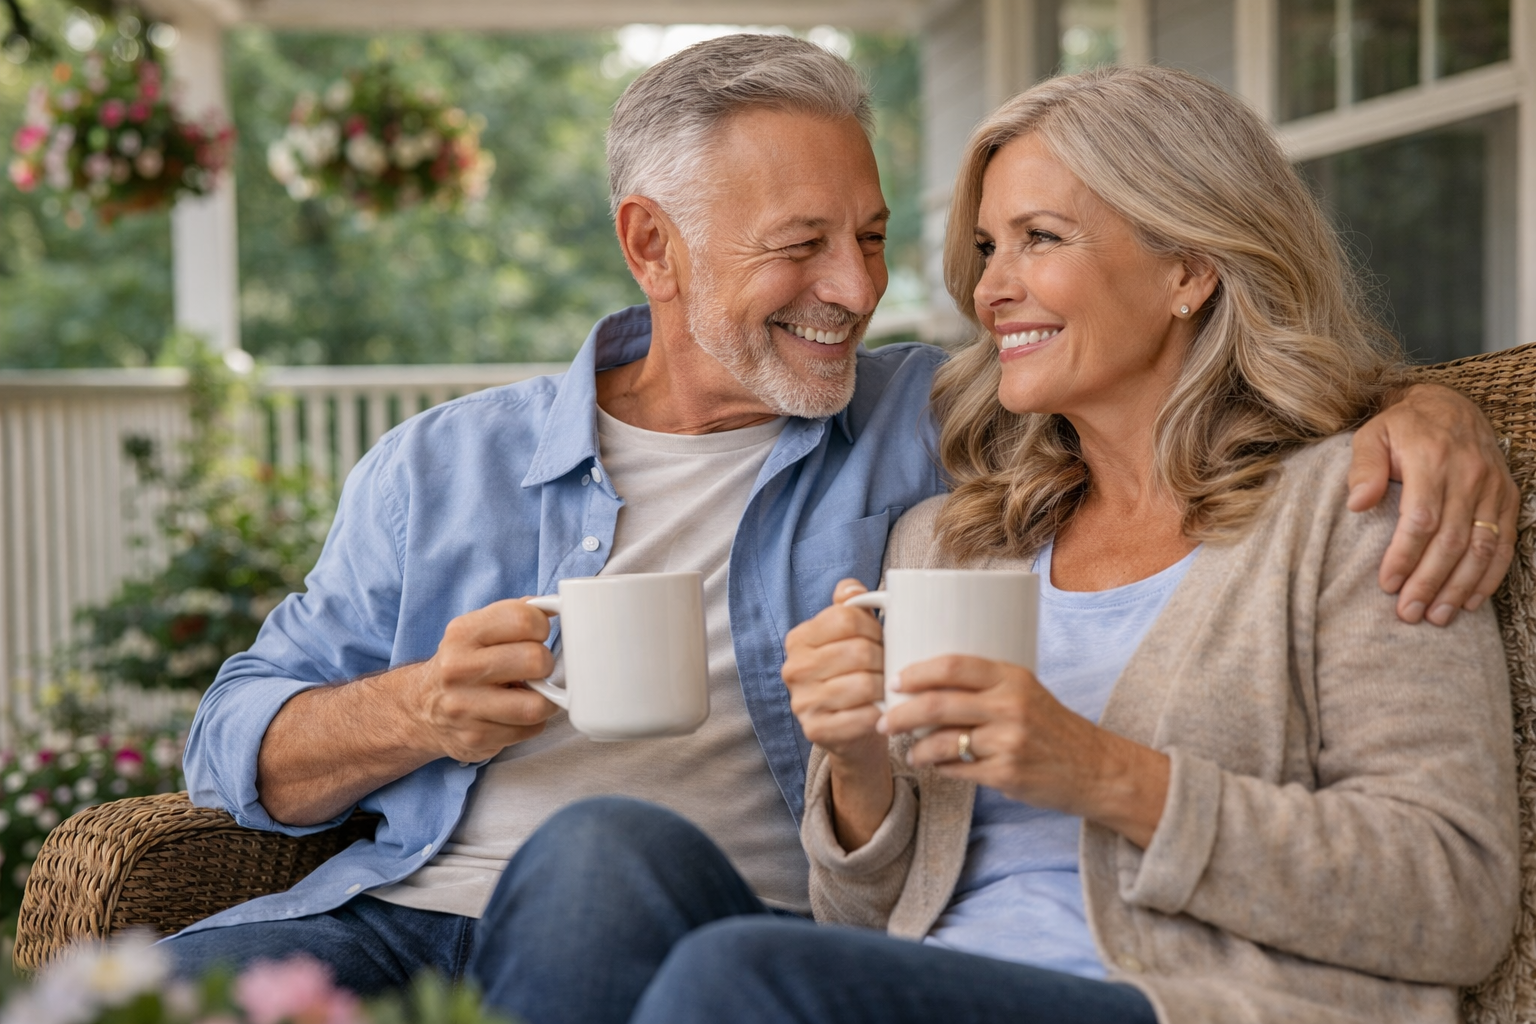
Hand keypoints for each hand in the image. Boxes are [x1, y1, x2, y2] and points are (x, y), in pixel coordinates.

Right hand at [404, 598, 562, 762]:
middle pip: (535, 660)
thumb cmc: (463, 664)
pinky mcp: (475, 738)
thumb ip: (515, 615)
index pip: (524, 619)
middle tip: (537, 669)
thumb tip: (557, 606)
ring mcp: (465, 707)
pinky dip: (533, 723)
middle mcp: (459, 668)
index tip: (537, 635)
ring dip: (545, 700)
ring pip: (536, 705)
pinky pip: (530, 730)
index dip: (542, 627)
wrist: (420, 708)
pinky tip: (517, 714)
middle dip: (546, 665)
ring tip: (532, 693)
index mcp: (463, 633)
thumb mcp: (477, 630)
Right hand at [782, 579, 888, 769]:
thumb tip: (851, 587)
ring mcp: (802, 702)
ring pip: (864, 684)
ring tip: (889, 687)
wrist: (848, 730)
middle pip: (859, 651)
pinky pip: (863, 716)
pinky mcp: (817, 730)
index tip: (882, 638)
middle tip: (891, 666)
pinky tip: (884, 709)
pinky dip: (881, 712)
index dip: (874, 627)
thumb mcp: (848, 636)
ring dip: (885, 685)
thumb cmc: (852, 674)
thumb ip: (849, 607)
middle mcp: (794, 669)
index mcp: (798, 639)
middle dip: (884, 658)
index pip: (846, 619)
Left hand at [883, 655, 1168, 847]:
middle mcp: (1010, 706)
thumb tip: (928, 682)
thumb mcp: (1027, 691)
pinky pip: (957, 769)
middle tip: (885, 719)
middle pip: (939, 704)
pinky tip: (933, 764)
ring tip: (908, 748)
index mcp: (1013, 678)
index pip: (954, 666)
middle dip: (902, 713)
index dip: (918, 672)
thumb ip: (986, 685)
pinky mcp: (1006, 773)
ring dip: (917, 746)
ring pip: (943, 741)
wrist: (1095, 768)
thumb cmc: (1052, 727)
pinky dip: (938, 767)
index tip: (896, 679)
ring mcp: (1008, 742)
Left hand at [1348, 383, 1516, 624]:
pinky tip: (1472, 600)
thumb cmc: (1402, 427)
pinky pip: (1505, 542)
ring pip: (1482, 547)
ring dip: (1460, 586)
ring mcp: (1493, 488)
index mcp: (1432, 460)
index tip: (1387, 584)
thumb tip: (1356, 504)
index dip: (1405, 555)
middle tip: (1410, 613)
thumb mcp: (1371, 435)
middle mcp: (1468, 475)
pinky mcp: (1508, 497)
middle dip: (1430, 581)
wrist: (1449, 405)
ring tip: (1438, 615)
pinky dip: (1491, 575)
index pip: (1421, 519)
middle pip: (1452, 540)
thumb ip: (1363, 468)